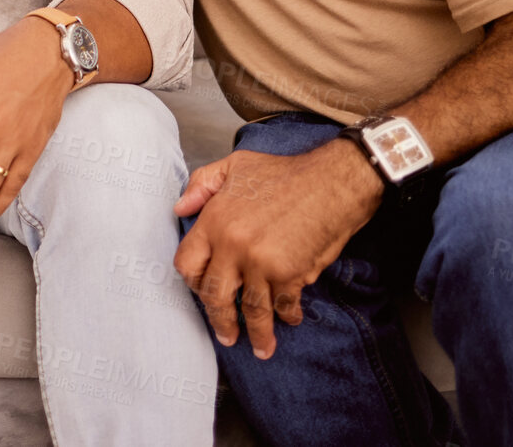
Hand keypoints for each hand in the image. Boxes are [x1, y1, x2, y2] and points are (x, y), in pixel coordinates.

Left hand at [173, 141, 383, 359]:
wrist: (332, 181)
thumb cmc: (285, 172)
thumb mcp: (234, 165)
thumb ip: (202, 185)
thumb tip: (180, 208)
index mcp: (214, 221)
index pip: (187, 264)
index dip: (193, 282)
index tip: (202, 293)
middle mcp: (232, 245)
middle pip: (215, 295)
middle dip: (221, 320)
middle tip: (227, 336)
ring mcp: (260, 263)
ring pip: (251, 308)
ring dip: (257, 333)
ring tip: (261, 347)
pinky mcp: (289, 274)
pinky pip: (283, 305)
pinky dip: (287, 316)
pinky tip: (290, 319)